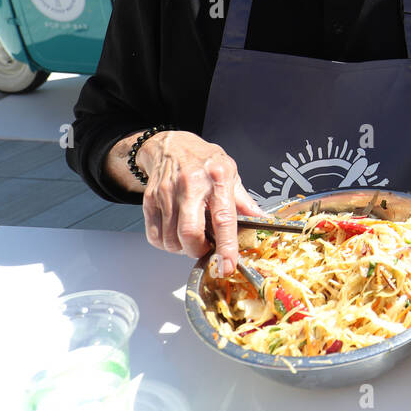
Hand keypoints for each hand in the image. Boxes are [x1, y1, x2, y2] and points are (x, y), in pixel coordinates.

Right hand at [136, 131, 263, 275]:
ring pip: (171, 239)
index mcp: (217, 178)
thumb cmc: (203, 159)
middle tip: (204, 248)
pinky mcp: (149, 200)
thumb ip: (243, 200)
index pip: (223, 218)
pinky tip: (175, 233)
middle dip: (197, 250)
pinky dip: (166, 243)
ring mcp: (167, 193)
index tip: (227, 265)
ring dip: (182, 248)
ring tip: (191, 237)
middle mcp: (190, 186)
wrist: (171, 145)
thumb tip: (260, 220)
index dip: (226, 246)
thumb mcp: (231, 171)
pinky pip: (154, 236)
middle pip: (189, 233)